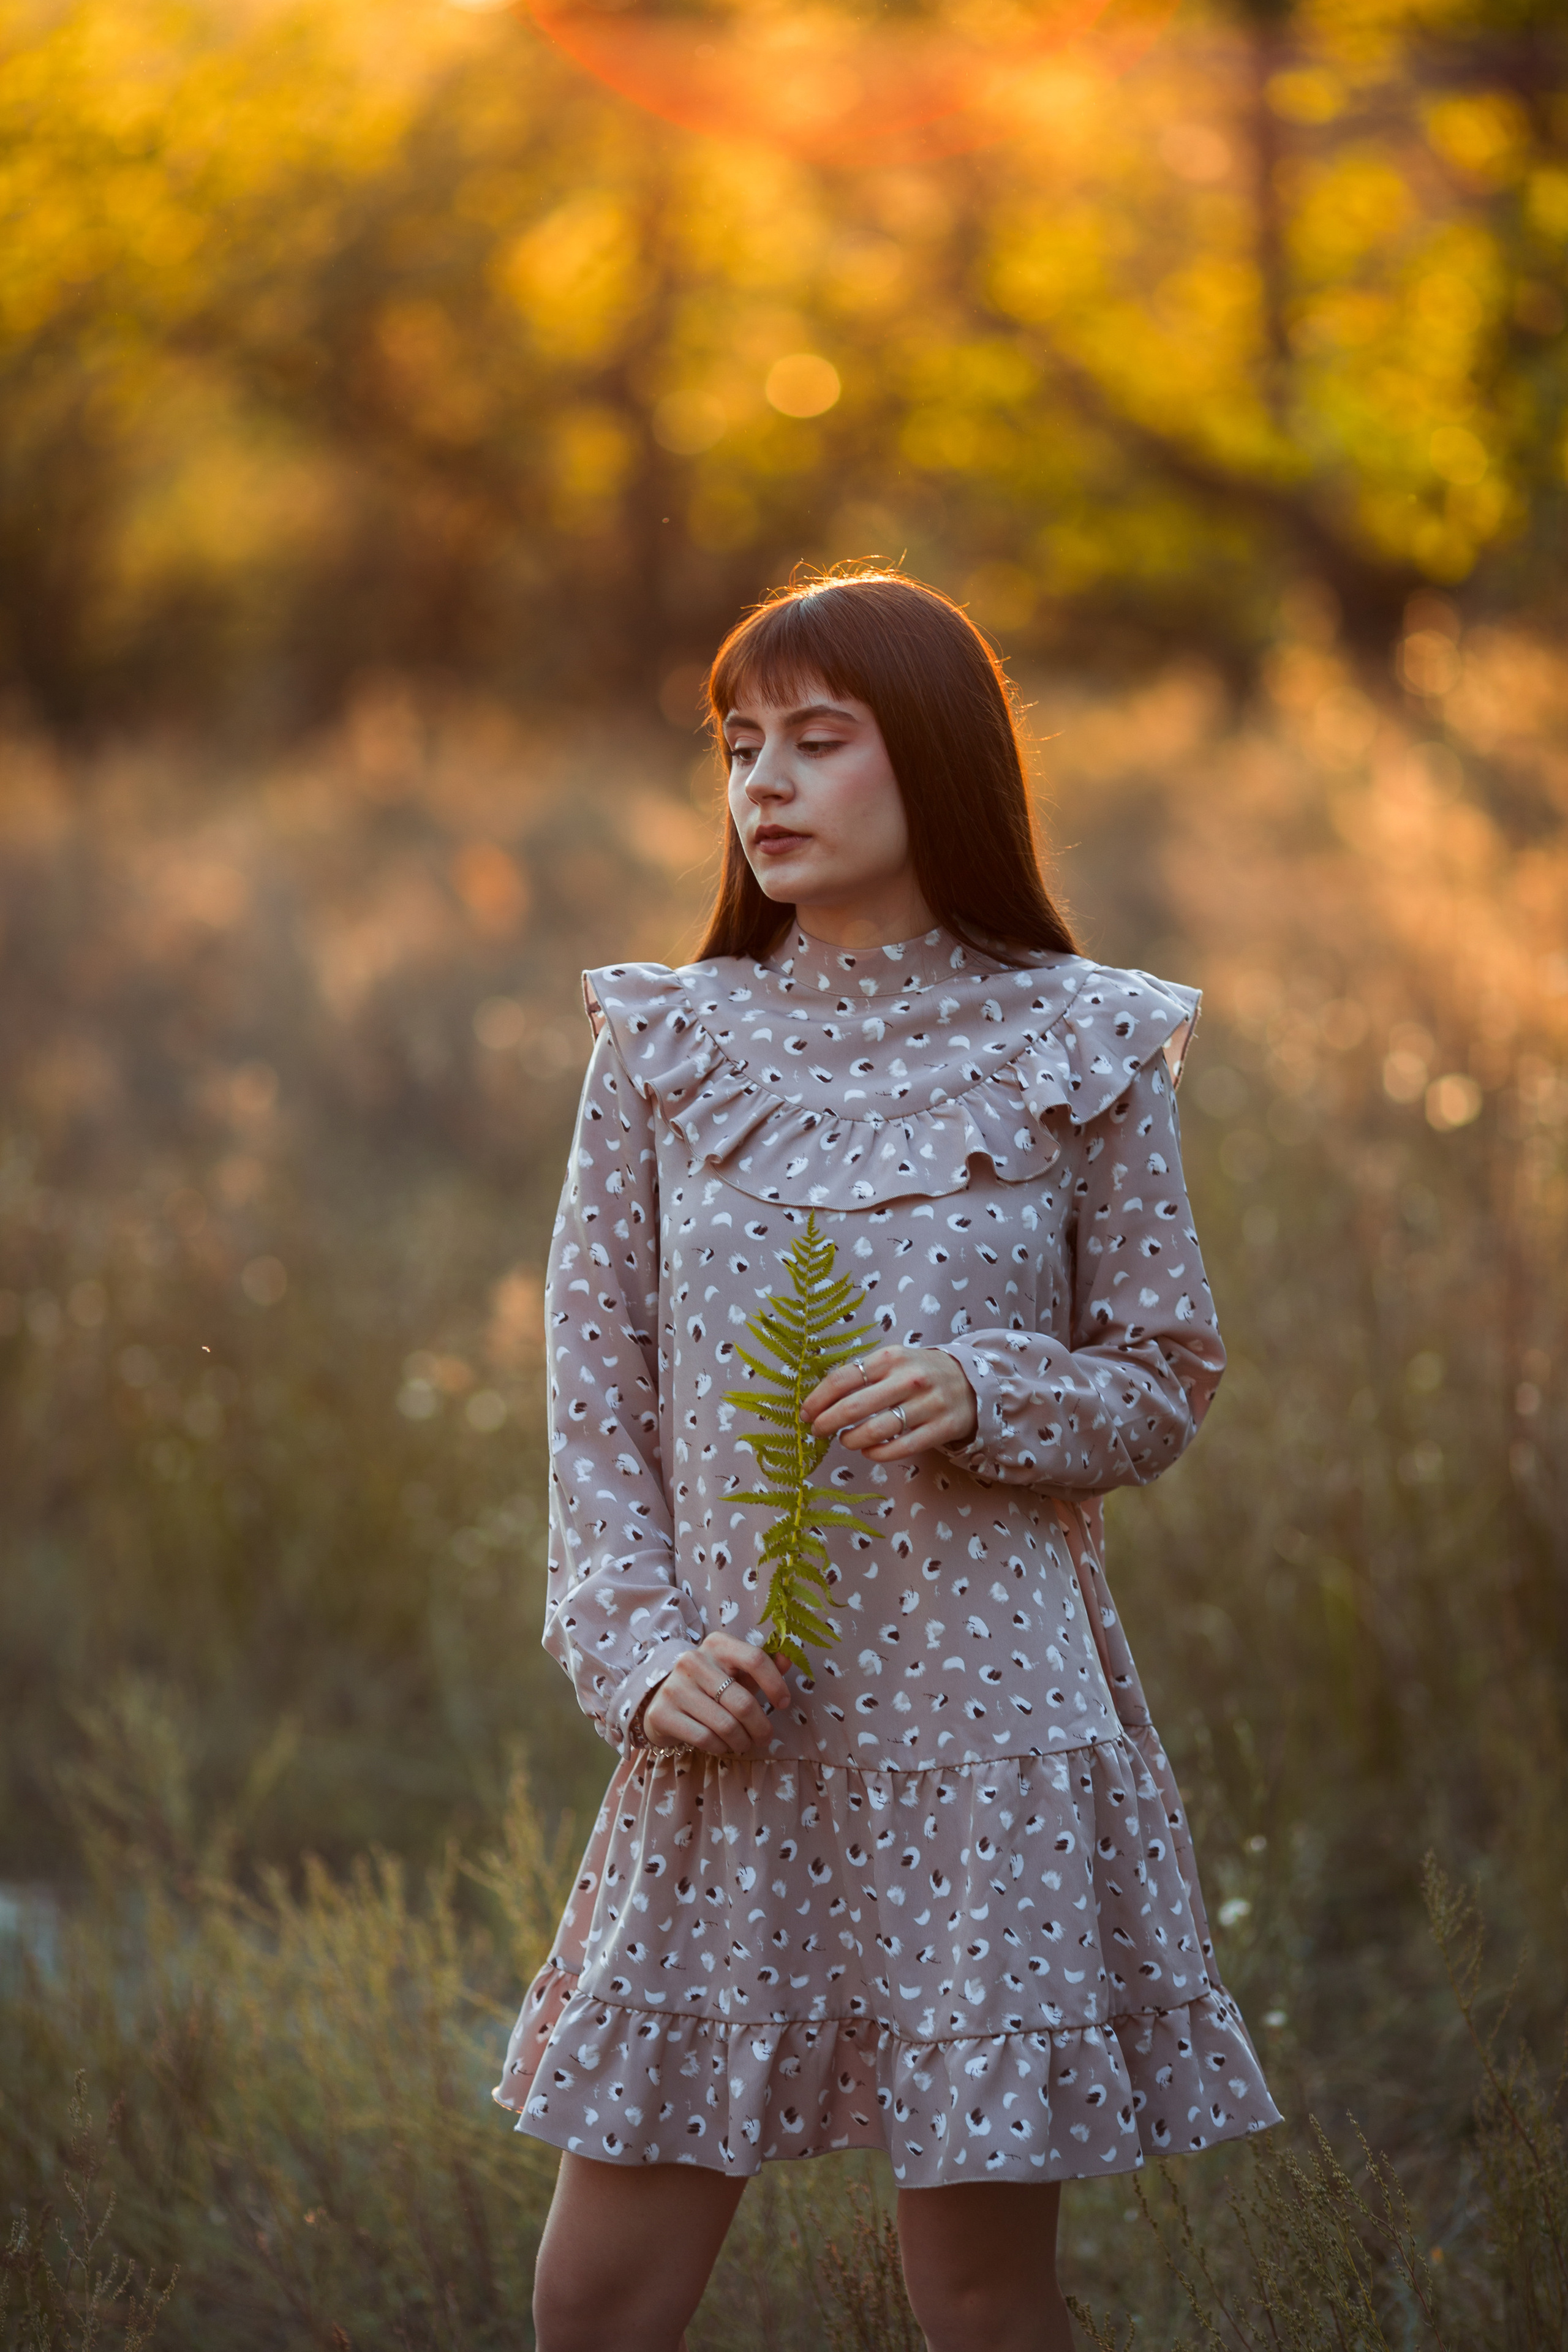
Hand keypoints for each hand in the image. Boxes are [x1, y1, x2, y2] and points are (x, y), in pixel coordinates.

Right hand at [640, 1633, 791, 1757]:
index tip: (783, 1703)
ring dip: (742, 1741)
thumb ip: (763, 1665)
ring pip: (726, 1725)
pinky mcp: (662, 1713)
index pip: (755, 1659)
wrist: (663, 1702)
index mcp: (716, 1644)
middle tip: (765, 1737)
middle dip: (760, 1727)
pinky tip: (723, 1745)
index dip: (775, 1684)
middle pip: (743, 1702)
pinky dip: (721, 1747)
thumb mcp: (737, 1672)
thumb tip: (789, 1657)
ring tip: (745, 1743)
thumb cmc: (710, 1686)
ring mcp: (675, 1687)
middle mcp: (693, 1661)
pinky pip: (706, 1738)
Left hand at [802, 1343, 977, 1460]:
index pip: (843, 1379)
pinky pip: (901, 1447)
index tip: (806, 1413)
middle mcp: (909, 1379)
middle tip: (817, 1431)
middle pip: (854, 1406)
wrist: (971, 1382)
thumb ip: (862, 1375)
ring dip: (851, 1440)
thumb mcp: (893, 1362)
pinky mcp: (941, 1428)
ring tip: (845, 1441)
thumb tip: (820, 1400)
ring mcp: (927, 1405)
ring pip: (876, 1430)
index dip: (819, 1399)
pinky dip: (877, 1453)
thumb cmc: (919, 1373)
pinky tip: (868, 1451)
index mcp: (891, 1358)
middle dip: (827, 1423)